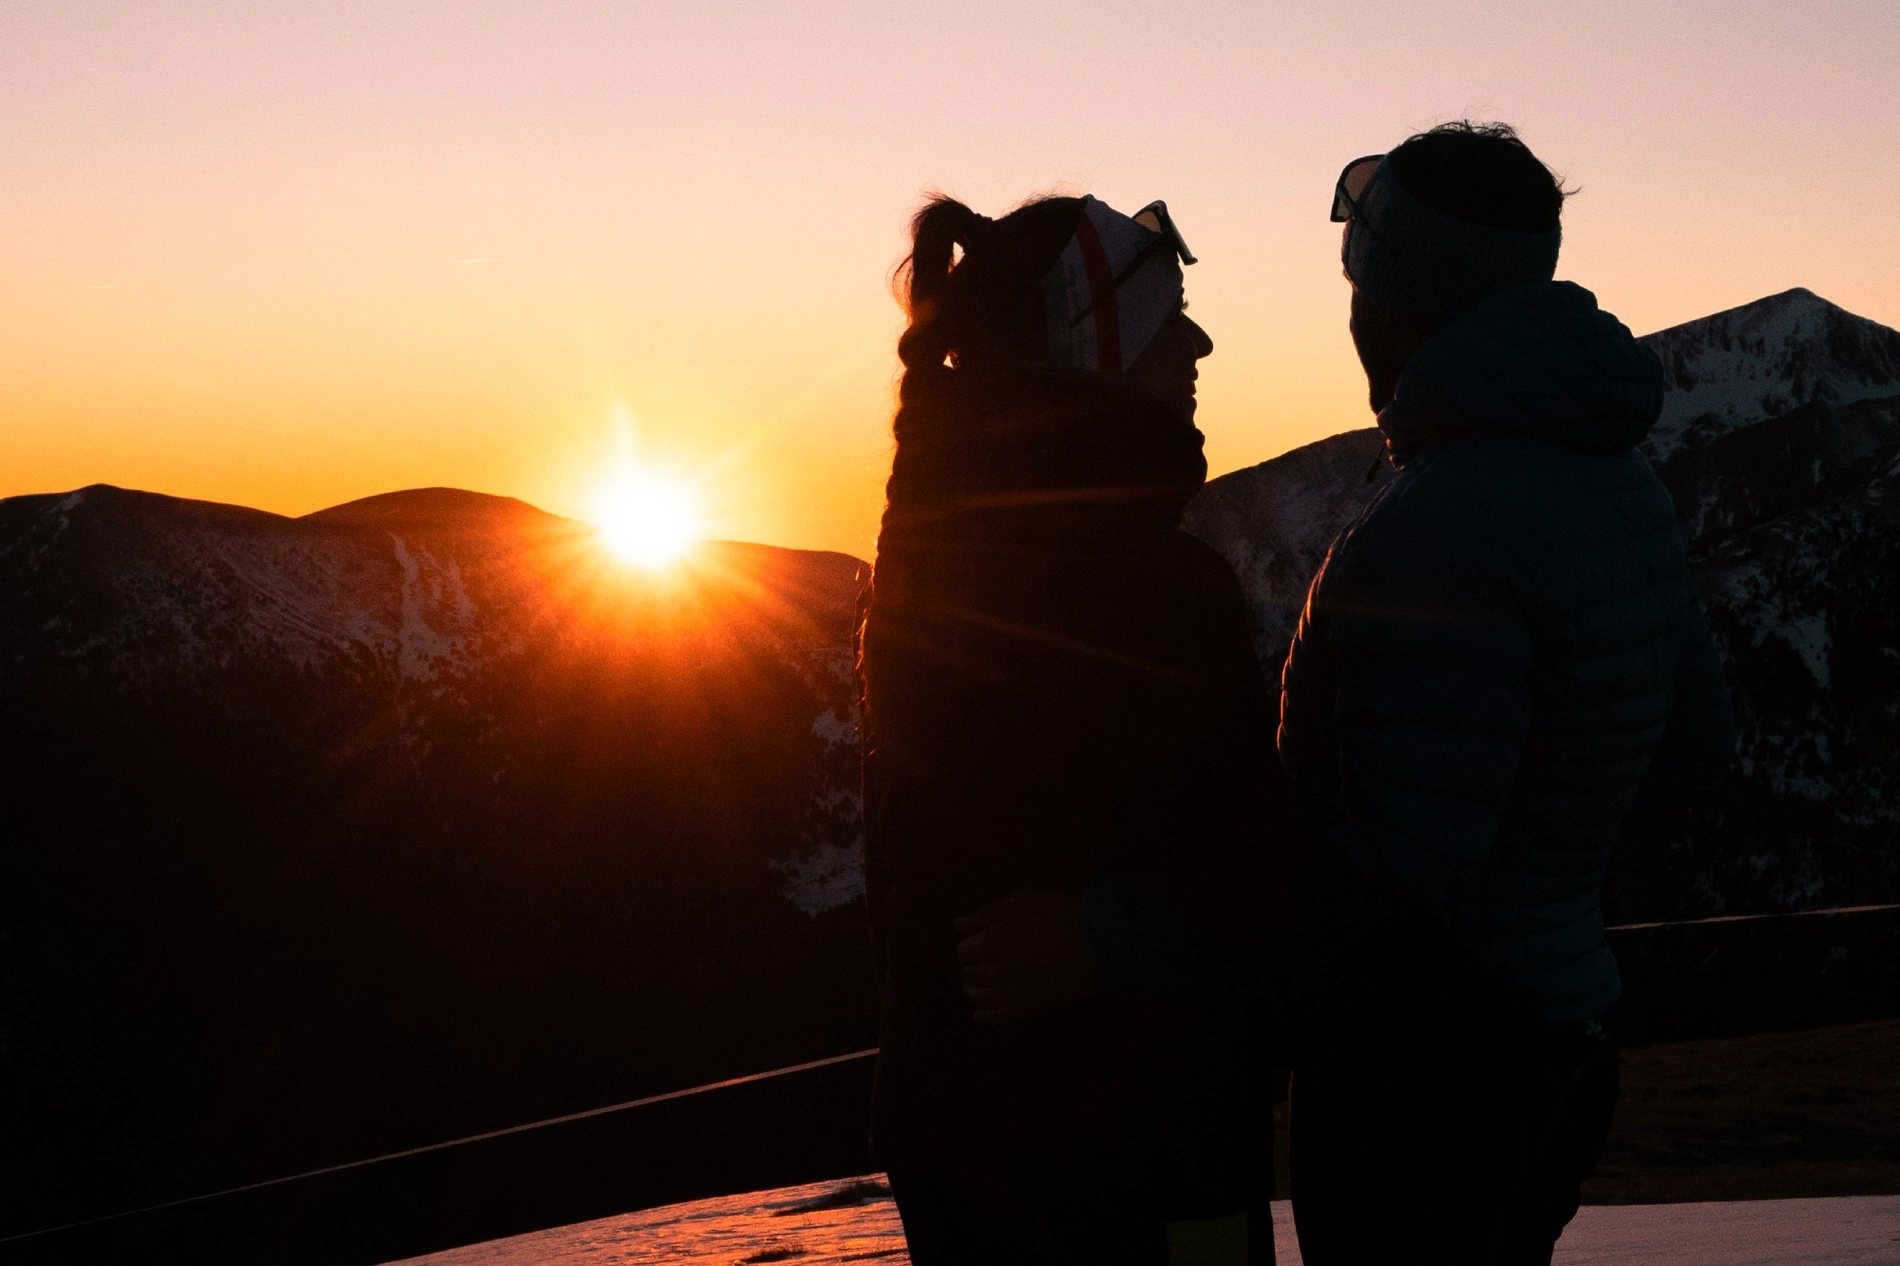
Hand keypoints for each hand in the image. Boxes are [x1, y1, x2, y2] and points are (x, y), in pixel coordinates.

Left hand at [953, 888, 1095, 1024]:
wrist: (1094, 944)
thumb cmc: (1056, 915)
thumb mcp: (1019, 901)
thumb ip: (985, 915)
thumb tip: (958, 925)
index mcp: (988, 944)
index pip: (963, 951)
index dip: (970, 943)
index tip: (980, 939)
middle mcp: (993, 973)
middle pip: (969, 974)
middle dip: (972, 965)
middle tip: (983, 958)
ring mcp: (1010, 994)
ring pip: (979, 997)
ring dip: (975, 989)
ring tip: (979, 983)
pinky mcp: (1028, 1008)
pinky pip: (998, 1017)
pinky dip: (986, 1016)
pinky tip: (979, 1014)